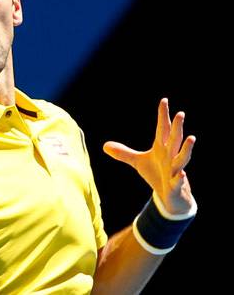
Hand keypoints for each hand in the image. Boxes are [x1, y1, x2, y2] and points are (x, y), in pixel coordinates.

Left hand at [103, 98, 195, 213]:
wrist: (169, 195)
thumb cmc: (157, 173)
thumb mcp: (138, 162)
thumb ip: (123, 153)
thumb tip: (104, 145)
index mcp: (162, 148)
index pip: (163, 129)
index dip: (163, 115)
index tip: (164, 100)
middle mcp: (170, 156)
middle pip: (174, 139)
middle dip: (177, 127)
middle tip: (180, 113)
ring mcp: (175, 169)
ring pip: (182, 157)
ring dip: (187, 148)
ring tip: (191, 138)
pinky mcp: (175, 184)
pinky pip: (178, 180)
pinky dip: (180, 177)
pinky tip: (182, 174)